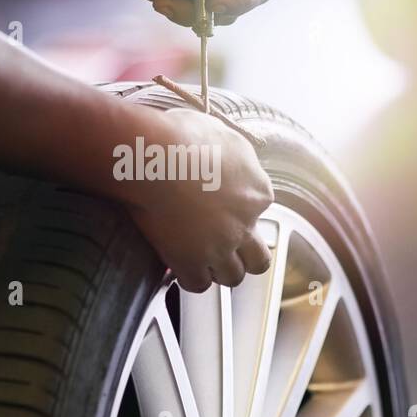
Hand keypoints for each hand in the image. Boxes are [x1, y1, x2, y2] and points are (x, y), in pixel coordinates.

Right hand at [123, 108, 273, 292]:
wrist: (155, 158)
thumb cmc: (181, 137)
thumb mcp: (220, 131)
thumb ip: (231, 152)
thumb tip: (225, 152)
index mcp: (257, 190)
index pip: (261, 209)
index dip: (242, 210)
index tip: (224, 206)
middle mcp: (245, 223)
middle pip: (259, 258)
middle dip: (245, 256)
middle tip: (227, 247)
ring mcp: (221, 246)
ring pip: (234, 277)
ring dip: (220, 270)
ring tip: (203, 259)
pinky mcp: (192, 262)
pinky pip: (198, 285)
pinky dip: (190, 278)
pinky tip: (179, 266)